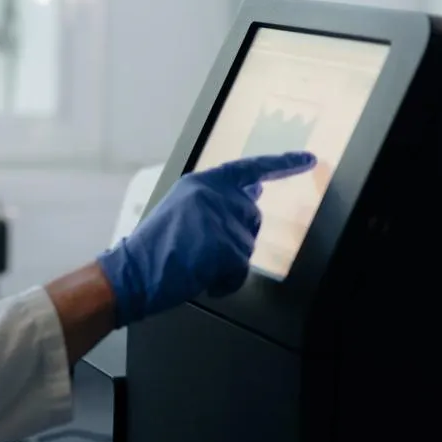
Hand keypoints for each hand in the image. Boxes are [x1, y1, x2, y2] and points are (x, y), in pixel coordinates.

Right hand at [95, 151, 316, 327]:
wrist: (132, 272)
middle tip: (202, 250)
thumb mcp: (184, 210)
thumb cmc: (154, 248)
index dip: (283, 164)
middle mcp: (213, 193)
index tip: (309, 159)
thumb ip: (217, 199)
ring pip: (248, 245)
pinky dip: (224, 283)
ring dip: (228, 262)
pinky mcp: (226, 246)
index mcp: (201, 182)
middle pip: (252, 215)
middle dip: (236, 236)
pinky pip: (241, 271)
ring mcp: (221, 218)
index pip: (250, 168)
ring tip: (195, 262)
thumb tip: (254, 191)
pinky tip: (201, 278)